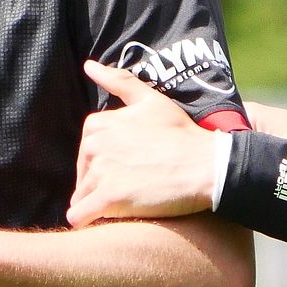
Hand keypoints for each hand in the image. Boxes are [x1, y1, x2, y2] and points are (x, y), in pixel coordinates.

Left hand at [67, 60, 221, 227]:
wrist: (207, 166)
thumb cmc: (182, 134)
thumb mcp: (150, 100)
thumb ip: (117, 81)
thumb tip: (88, 65)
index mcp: (98, 124)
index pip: (86, 152)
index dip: (105, 163)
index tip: (127, 168)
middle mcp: (95, 145)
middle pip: (83, 175)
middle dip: (99, 184)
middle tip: (131, 187)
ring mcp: (101, 171)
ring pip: (81, 196)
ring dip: (97, 204)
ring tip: (126, 206)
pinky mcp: (110, 198)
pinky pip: (79, 216)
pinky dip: (86, 221)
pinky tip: (101, 222)